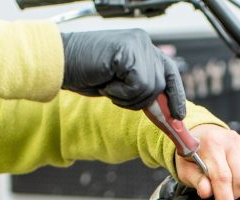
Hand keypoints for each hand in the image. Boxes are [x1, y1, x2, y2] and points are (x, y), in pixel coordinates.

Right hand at [61, 29, 185, 115]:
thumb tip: (165, 109)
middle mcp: (143, 43)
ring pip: (150, 88)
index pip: (170, 72)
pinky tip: (106, 81)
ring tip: (108, 84)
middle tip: (115, 93)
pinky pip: (138, 85)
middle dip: (142, 100)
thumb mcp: (119, 83)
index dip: (176, 95)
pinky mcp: (129, 53)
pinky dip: (120, 92)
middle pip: (161, 84)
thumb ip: (141, 88)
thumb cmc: (85, 72)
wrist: (60, 62)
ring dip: (126, 96)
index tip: (179, 115)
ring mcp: (137, 46)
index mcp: (142, 47)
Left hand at [175, 125, 239, 199]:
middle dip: (234, 195)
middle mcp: (232, 143)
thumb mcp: (186, 168)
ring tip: (231, 187)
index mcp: (212, 144)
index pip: (223, 178)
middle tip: (224, 196)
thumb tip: (207, 192)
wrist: (204, 136)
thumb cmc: (195, 153)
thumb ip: (196, 180)